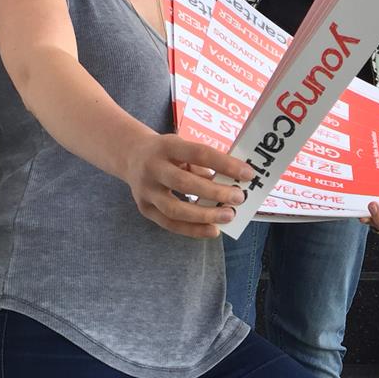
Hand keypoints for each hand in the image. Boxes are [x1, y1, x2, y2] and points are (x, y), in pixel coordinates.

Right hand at [122, 133, 252, 237]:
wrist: (130, 155)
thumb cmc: (168, 153)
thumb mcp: (183, 147)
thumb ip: (204, 163)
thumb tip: (235, 182)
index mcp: (167, 146)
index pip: (199, 154)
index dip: (225, 164)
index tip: (248, 174)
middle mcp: (152, 168)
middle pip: (185, 184)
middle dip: (215, 193)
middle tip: (239, 198)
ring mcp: (145, 191)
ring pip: (175, 209)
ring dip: (205, 216)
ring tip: (229, 215)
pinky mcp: (144, 208)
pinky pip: (170, 224)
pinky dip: (193, 230)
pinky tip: (213, 230)